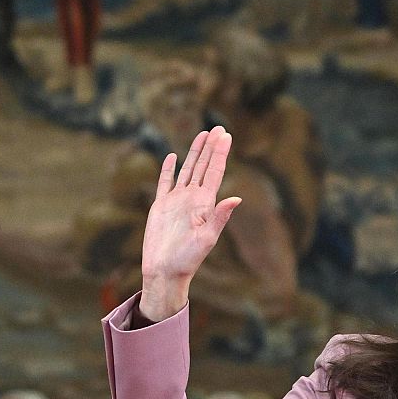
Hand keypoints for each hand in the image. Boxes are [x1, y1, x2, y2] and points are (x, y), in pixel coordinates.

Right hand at [138, 127, 241, 321]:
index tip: (226, 135)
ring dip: (194, 152)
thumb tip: (236, 198)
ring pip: (187, 170)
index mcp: (205, 203)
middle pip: (204, 166)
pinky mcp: (160, 206)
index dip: (220, 153)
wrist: (164, 271)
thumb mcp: (207, 238)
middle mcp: (193, 199)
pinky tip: (172, 157)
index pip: (215, 172)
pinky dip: (168, 169)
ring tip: (202, 134)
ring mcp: (176, 201)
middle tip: (218, 127)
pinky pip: (165, 182)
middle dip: (211, 147)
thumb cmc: (187, 259)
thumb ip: (220, 217)